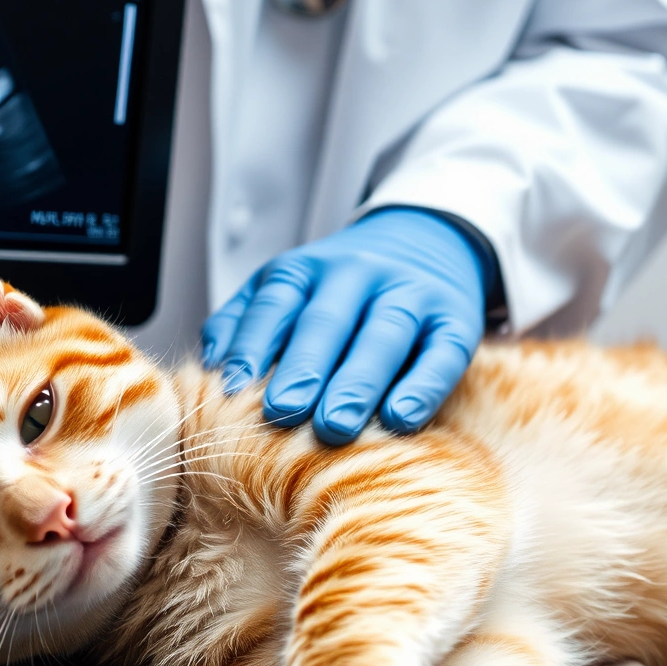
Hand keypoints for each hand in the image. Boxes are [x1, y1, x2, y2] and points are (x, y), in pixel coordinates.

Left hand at [201, 208, 489, 444]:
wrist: (431, 241)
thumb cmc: (344, 289)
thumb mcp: (293, 286)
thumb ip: (250, 318)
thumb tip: (211, 364)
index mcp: (309, 268)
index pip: (276, 302)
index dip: (253, 344)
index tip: (234, 389)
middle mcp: (359, 273)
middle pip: (327, 321)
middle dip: (303, 368)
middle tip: (283, 412)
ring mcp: (410, 294)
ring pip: (383, 335)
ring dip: (356, 381)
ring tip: (335, 425)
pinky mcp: (455, 321)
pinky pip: (440, 354)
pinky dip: (421, 386)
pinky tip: (400, 418)